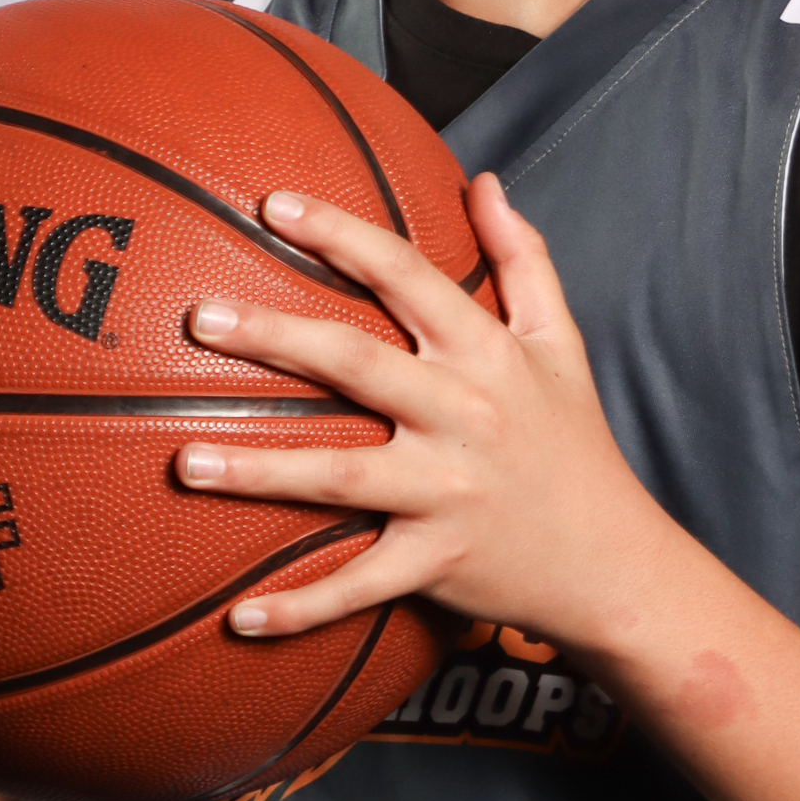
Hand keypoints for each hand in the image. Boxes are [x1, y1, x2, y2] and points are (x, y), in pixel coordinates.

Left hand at [177, 175, 673, 655]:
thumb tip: (485, 184)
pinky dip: (301, 607)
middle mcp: (464, 417)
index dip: (341, 235)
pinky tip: (239, 617)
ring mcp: (448, 494)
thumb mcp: (562, 346)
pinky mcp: (435, 564)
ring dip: (258, 471)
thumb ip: (524, 261)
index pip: (407, 277)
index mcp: (486, 356)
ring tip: (183, 461)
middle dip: (276, 338)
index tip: (274, 205)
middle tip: (201, 317)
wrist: (617, 565)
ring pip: (340, 477)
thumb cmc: (576, 446)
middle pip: (357, 365)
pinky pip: (359, 587)